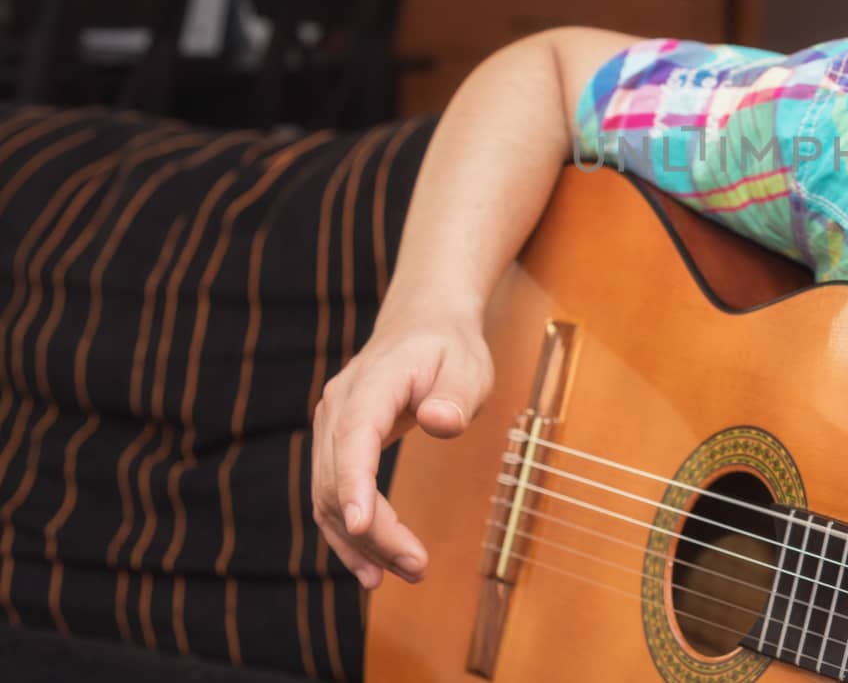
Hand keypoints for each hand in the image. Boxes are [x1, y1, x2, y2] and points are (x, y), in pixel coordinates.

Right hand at [311, 305, 492, 588]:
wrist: (422, 324)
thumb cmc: (450, 348)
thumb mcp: (469, 366)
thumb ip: (455, 395)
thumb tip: (440, 421)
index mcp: (373, 382)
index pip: (354, 436)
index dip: (355, 482)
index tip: (363, 526)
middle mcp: (339, 406)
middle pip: (339, 478)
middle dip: (373, 531)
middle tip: (416, 567)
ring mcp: (331, 426)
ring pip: (328, 495)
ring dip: (360, 541)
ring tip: (401, 574)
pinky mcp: (335, 444)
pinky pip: (332, 495)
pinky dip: (349, 532)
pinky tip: (371, 565)